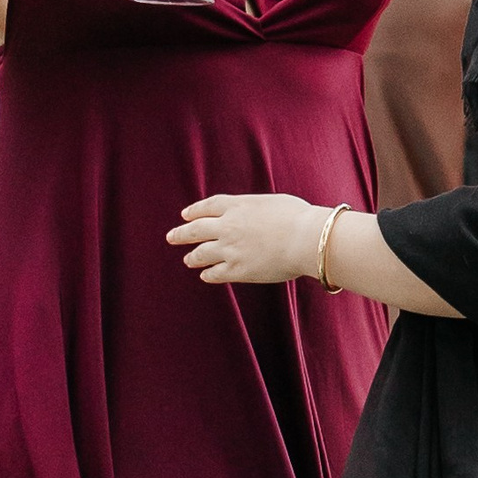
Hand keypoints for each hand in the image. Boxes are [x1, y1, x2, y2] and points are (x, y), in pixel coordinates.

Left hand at [168, 192, 324, 284]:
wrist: (306, 239)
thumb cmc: (299, 218)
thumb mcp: (274, 203)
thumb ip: (257, 209)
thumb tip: (255, 215)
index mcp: (237, 205)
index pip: (208, 207)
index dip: (195, 211)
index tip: (185, 215)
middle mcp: (227, 226)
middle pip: (196, 230)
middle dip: (181, 234)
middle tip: (171, 237)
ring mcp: (230, 249)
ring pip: (201, 254)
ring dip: (193, 257)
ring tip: (188, 259)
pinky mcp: (237, 270)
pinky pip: (214, 273)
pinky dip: (208, 274)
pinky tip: (205, 275)